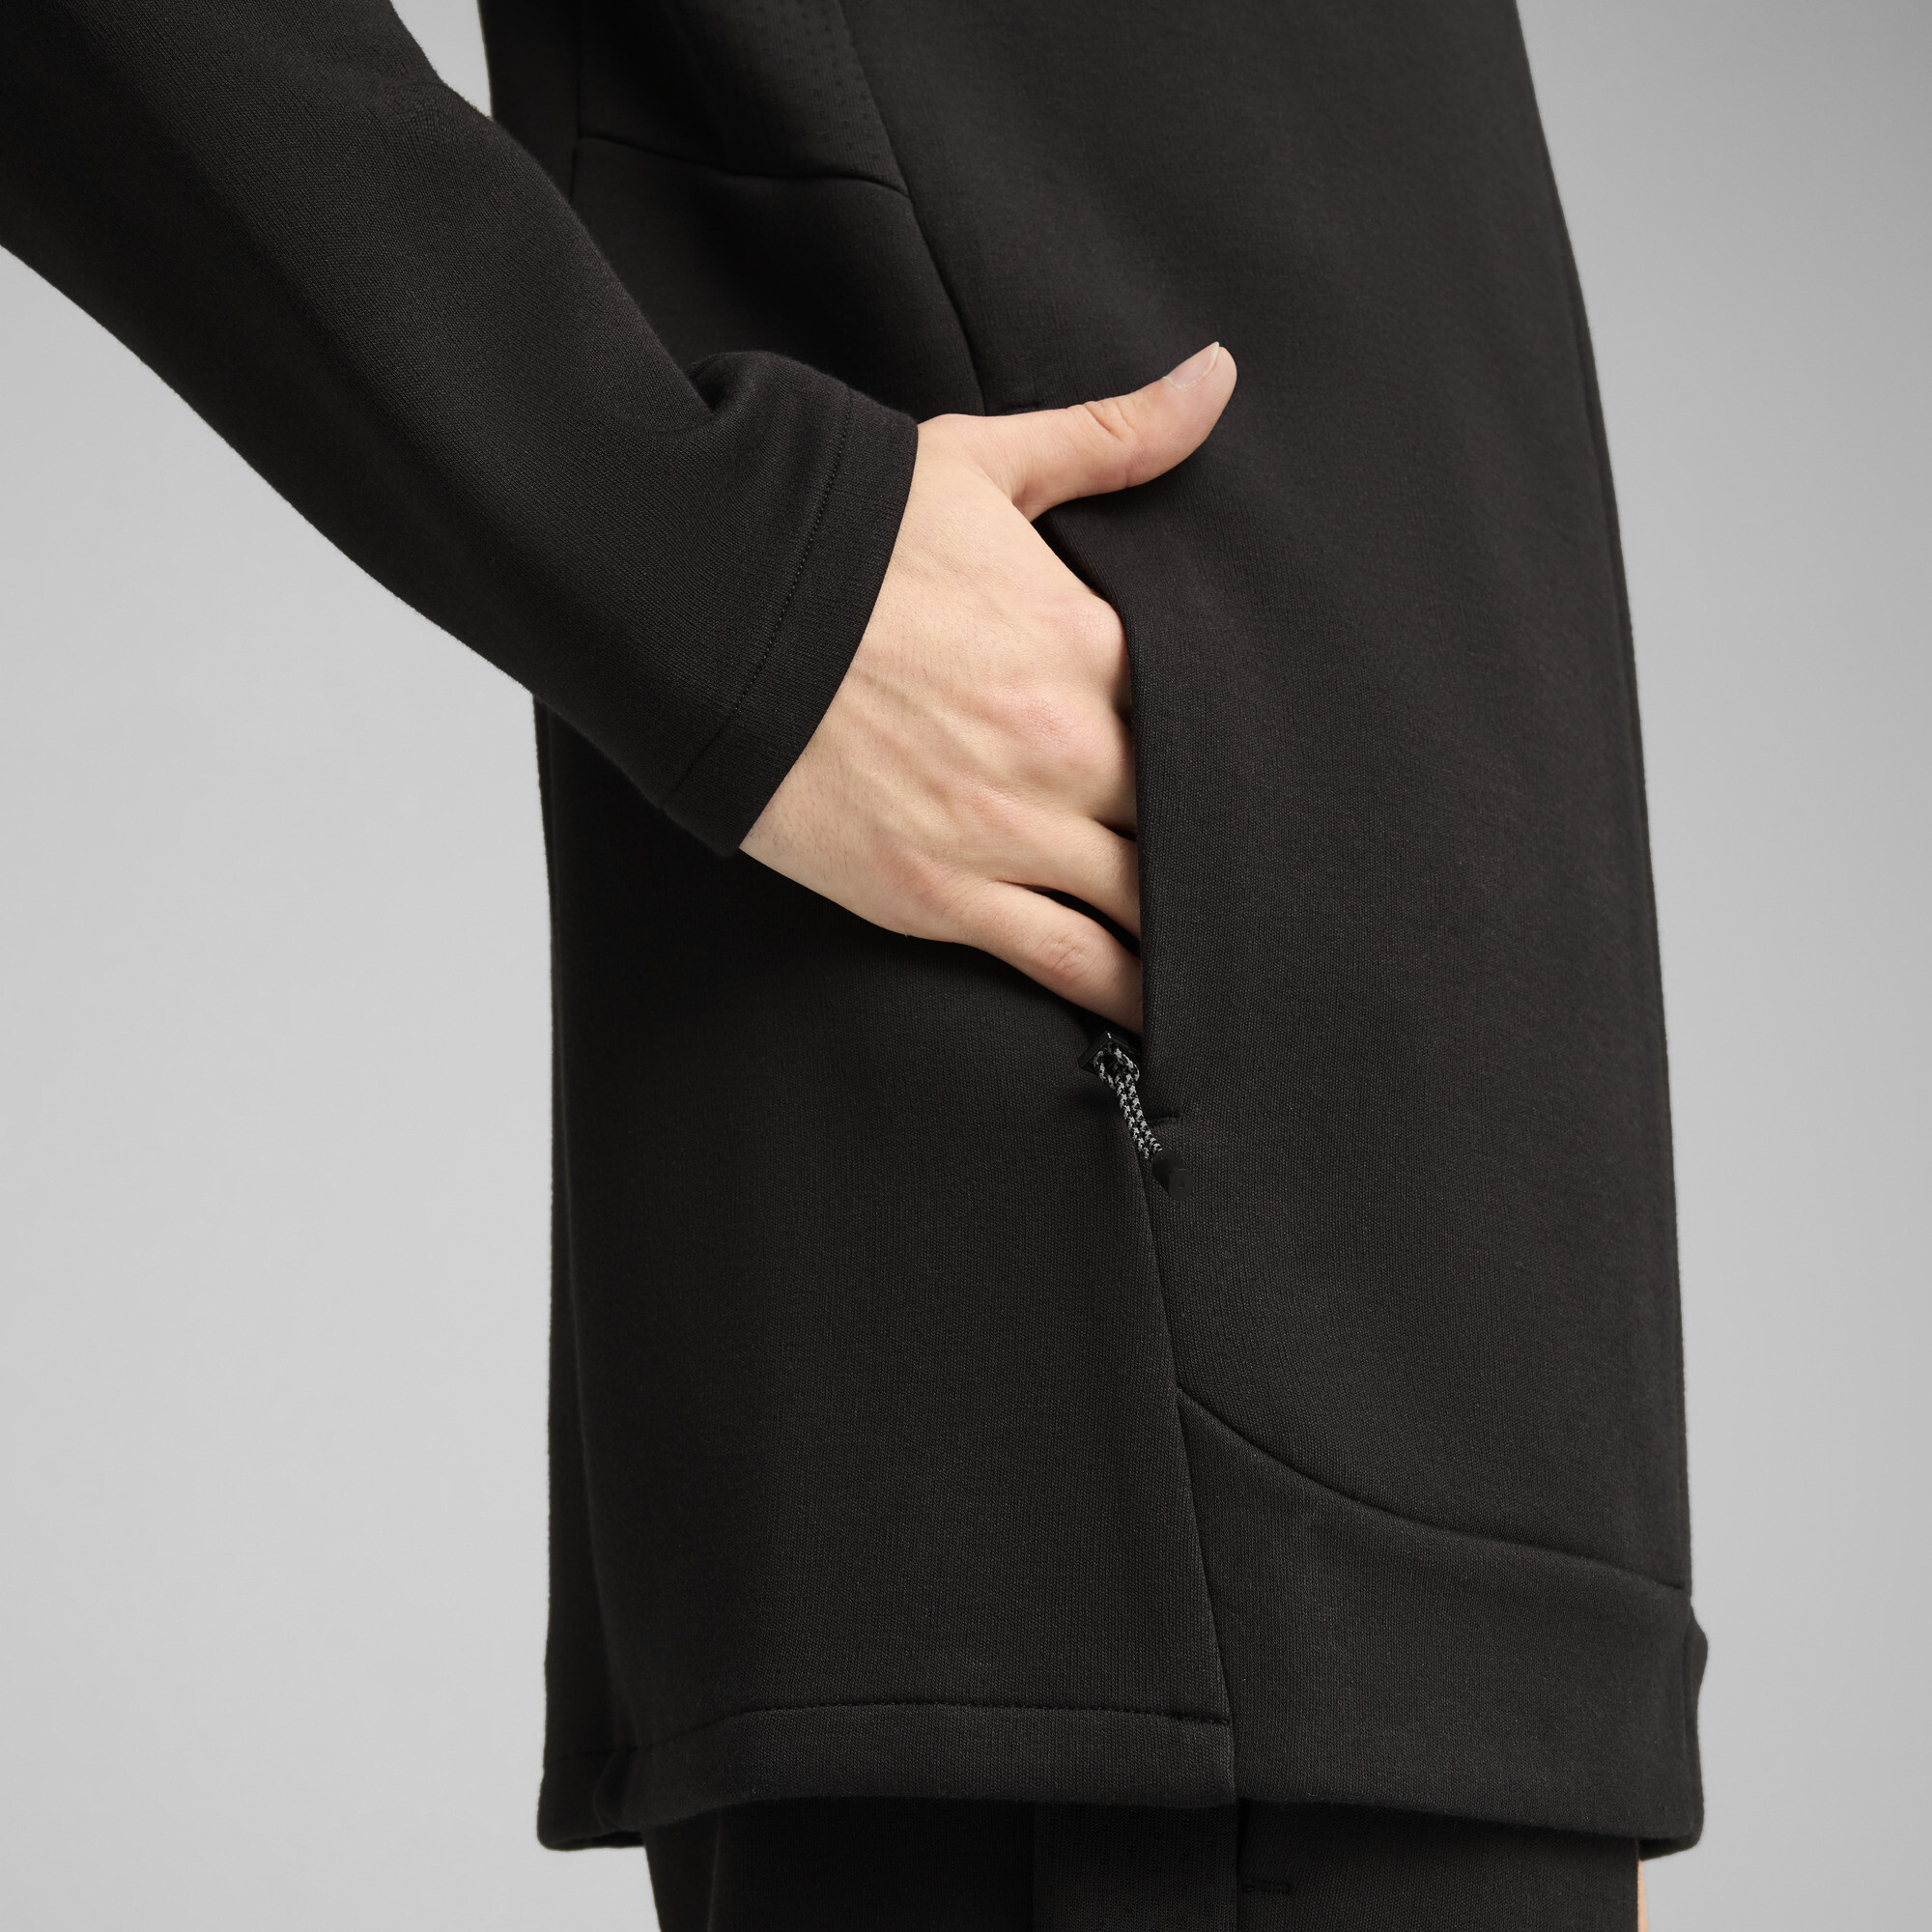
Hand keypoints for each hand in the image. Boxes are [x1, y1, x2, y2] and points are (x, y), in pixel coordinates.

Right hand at [742, 343, 1237, 1029]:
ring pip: (1145, 911)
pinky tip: (1166, 1024)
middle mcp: (1070, 751)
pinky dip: (1121, 999)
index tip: (1297, 793)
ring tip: (1251, 977)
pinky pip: (1063, 963)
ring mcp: (1007, 831)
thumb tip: (1217, 377)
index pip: (1216, 725)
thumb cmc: (842, 535)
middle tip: (1300, 901)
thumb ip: (1114, 438)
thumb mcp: (985, 466)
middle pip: (1193, 828)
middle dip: (1237, 863)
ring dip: (1195, 943)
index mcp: (1092, 648)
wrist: (708, 607)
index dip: (1257, 765)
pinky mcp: (940, 895)